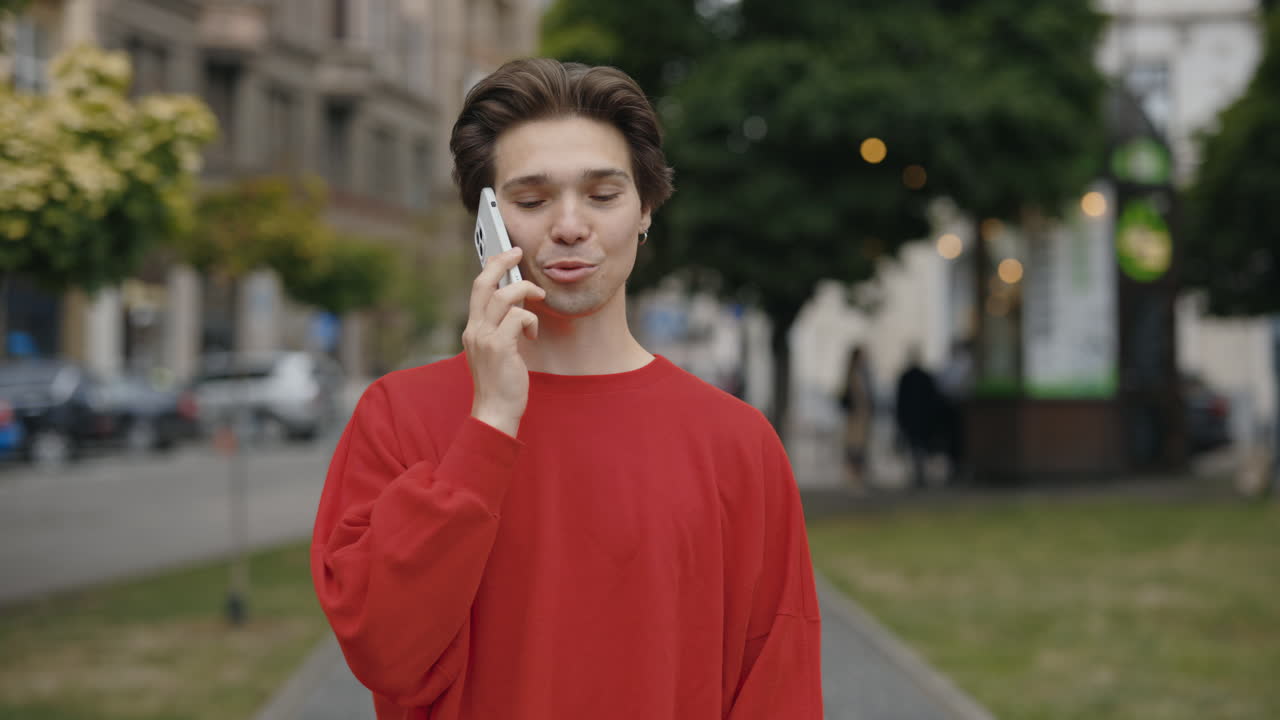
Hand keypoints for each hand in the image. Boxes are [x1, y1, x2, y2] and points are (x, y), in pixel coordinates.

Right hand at [462, 247, 545, 436]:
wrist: (494, 410)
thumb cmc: (500, 382)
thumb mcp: (495, 350)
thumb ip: (499, 328)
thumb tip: (516, 305)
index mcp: (472, 329)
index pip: (477, 288)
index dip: (491, 267)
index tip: (503, 255)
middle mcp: (474, 329)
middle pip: (484, 282)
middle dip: (502, 262)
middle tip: (518, 253)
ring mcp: (484, 338)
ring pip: (503, 295)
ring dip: (525, 291)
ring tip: (538, 297)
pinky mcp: (499, 347)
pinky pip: (518, 317)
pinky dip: (530, 320)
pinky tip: (532, 335)